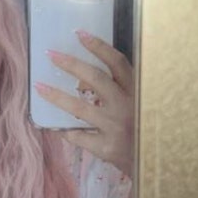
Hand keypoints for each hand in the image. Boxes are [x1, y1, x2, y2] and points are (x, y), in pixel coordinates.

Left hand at [34, 30, 133, 177]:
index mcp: (138, 91)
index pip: (117, 63)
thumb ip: (126, 91)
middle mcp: (126, 106)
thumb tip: (89, 76)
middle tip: (50, 54)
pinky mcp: (106, 148)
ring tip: (39, 86)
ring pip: (80, 108)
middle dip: (71, 64)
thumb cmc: (147, 130)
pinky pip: (79, 136)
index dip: (98, 47)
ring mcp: (115, 127)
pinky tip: (55, 126)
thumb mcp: (144, 105)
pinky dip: (65, 130)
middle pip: (95, 79)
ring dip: (57, 96)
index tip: (80, 34)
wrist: (158, 163)